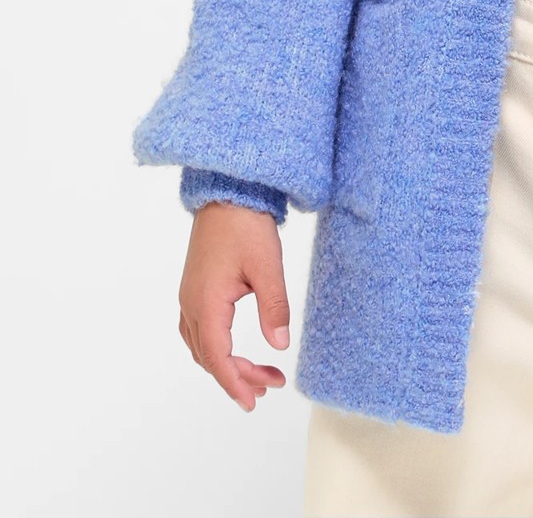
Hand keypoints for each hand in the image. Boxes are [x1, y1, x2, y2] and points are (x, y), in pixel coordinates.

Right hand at [178, 201, 290, 411]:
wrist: (228, 192)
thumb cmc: (246, 226)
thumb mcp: (267, 267)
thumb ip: (274, 307)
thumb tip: (280, 346)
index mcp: (206, 303)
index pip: (217, 357)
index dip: (235, 383)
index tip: (253, 401)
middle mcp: (191, 304)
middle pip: (209, 356)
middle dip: (238, 376)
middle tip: (271, 386)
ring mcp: (190, 296)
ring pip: (202, 345)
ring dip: (228, 364)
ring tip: (261, 374)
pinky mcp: (196, 287)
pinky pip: (200, 330)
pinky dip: (218, 347)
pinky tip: (237, 349)